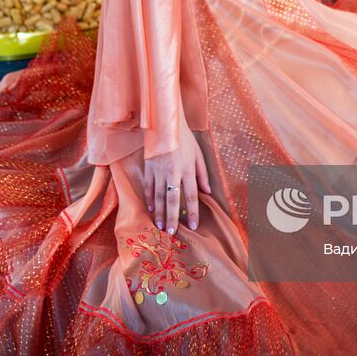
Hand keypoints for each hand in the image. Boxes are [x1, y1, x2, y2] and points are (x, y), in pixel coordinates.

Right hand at [141, 116, 210, 235]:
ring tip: (160, 226)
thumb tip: (208, 192)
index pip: (192, 195)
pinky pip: (148, 187)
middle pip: (173, 200)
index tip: (193, 226)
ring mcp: (158, 170)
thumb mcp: (198, 154)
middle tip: (172, 232)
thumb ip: (203, 174)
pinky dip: (149, 199)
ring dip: (160, 212)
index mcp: (187, 169)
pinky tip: (151, 209)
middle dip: (173, 218)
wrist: (165, 123)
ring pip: (159, 196)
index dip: (193, 212)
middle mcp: (173, 172)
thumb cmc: (184, 138)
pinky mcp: (148, 167)